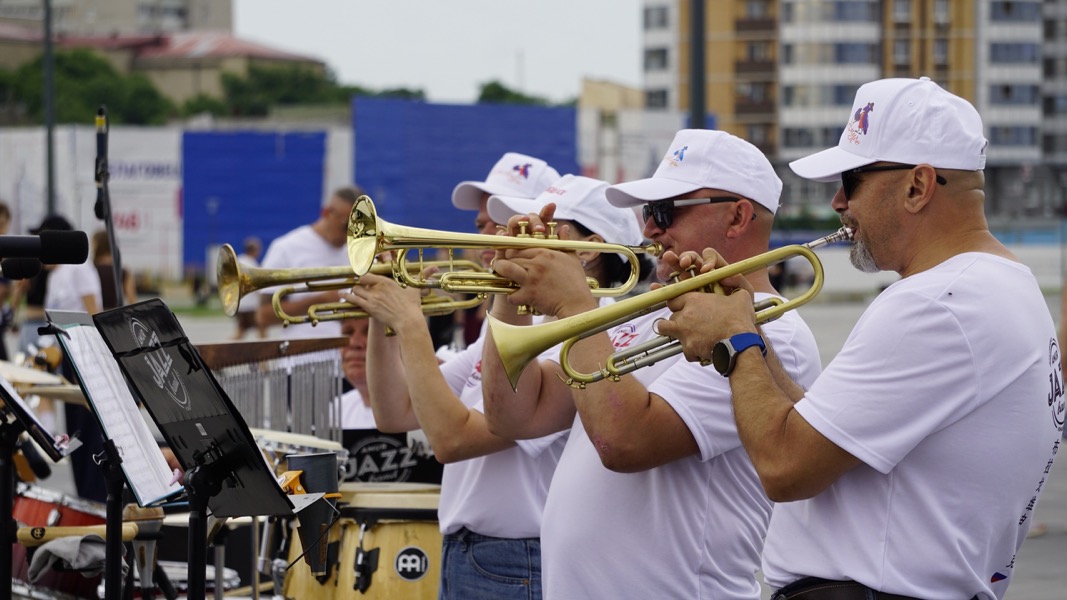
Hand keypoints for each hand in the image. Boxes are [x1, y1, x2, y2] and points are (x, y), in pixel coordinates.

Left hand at [341, 273, 424, 331]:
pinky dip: (346, 297)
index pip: (368, 275)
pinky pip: (353, 300)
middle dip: (359, 285)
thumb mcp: (416, 289)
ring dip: (353, 291)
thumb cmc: (412, 306)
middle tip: (357, 286)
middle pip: (360, 282)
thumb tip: (436, 268)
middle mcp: (377, 288)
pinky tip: (341, 295)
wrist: (408, 321)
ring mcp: (372, 298)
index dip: (364, 276)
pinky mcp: (369, 308)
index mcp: (386, 281)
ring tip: (350, 292)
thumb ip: (423, 276)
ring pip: (356, 290)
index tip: (361, 275)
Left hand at [493, 248, 595, 317]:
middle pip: (511, 256)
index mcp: (546, 253)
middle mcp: (537, 263)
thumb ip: (565, 241)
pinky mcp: (530, 294)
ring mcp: (532, 278)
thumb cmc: (576, 282)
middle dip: (505, 260)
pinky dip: (513, 297)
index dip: (513, 250)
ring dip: (501, 272)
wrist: (577, 304)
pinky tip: (517, 297)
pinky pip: (512, 294)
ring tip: (500, 275)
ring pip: (506, 269)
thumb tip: (564, 227)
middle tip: (503, 265)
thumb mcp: (572, 257)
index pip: (521, 245)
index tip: (511, 255)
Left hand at [655, 248, 757, 362]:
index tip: (681, 306)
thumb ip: (734, 284)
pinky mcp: (688, 348)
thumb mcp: (741, 296)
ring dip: (674, 332)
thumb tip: (729, 277)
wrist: (740, 343)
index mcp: (694, 300)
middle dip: (678, 318)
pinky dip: (690, 351)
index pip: (673, 298)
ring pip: (666, 330)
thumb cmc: (740, 319)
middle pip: (671, 315)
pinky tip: (700, 349)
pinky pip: (684, 349)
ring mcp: (684, 332)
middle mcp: (685, 315)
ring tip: (685, 335)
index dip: (677, 303)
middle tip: (688, 322)